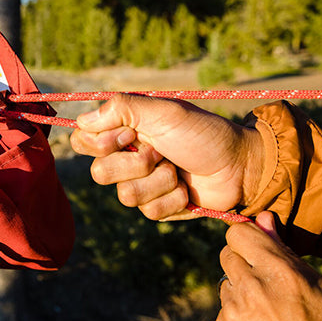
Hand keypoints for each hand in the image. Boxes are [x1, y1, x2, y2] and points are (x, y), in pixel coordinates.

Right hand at [69, 94, 262, 219]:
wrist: (240, 165)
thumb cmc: (203, 132)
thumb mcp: (164, 112)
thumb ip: (122, 109)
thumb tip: (81, 120)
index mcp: (123, 131)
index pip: (83, 140)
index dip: (101, 143)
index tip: (130, 135)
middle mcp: (126, 158)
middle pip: (99, 173)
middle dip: (136, 164)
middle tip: (161, 152)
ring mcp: (141, 184)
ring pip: (125, 196)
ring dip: (159, 181)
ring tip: (178, 170)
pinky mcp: (157, 207)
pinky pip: (149, 212)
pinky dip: (173, 198)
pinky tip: (187, 188)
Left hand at [214, 211, 321, 320]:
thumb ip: (285, 251)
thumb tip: (262, 218)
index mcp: (280, 274)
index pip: (238, 234)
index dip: (247, 239)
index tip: (255, 247)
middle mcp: (251, 291)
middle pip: (227, 256)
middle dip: (244, 264)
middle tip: (267, 284)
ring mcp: (233, 315)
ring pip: (225, 286)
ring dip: (240, 293)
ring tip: (269, 315)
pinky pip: (223, 314)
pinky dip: (237, 320)